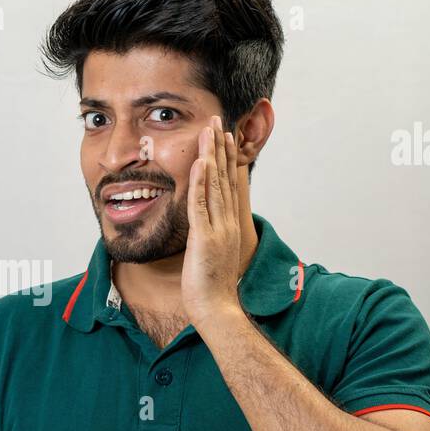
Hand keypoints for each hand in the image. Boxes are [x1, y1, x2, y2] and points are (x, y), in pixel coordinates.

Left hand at [182, 116, 248, 328]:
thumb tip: (204, 229)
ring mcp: (219, 228)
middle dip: (221, 148)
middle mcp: (228, 222)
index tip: (224, 137)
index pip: (228, 185)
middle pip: (225, 178)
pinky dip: (201, 182)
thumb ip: (209, 237)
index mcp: (229, 225)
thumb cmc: (211, 288)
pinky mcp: (205, 238)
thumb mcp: (211, 255)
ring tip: (210, 131)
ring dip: (212, 156)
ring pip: (215, 185)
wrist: (217, 309)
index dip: (226, 159)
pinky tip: (200, 162)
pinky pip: (202, 204)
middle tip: (218, 121)